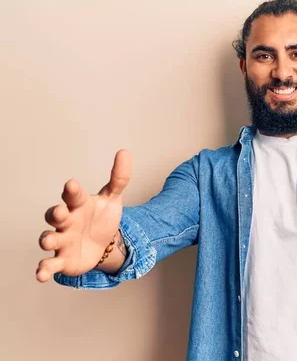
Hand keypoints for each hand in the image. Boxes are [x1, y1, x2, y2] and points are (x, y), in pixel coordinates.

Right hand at [36, 150, 131, 281]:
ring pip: (49, 239)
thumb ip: (119, 178)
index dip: (72, 190)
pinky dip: (44, 269)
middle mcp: (66, 221)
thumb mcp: (112, 198)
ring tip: (48, 241)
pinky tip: (42, 275)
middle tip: (60, 212)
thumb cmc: (102, 217)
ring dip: (47, 240)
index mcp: (78, 205)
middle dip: (56, 214)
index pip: (73, 195)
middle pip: (55, 216)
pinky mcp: (62, 260)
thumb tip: (125, 151)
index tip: (72, 184)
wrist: (103, 244)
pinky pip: (49, 264)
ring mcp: (62, 241)